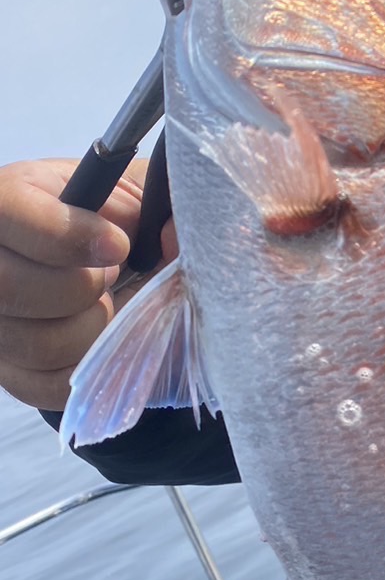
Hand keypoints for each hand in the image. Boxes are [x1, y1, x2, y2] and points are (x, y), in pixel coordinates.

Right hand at [0, 158, 171, 411]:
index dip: (63, 234)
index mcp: (7, 202)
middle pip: (9, 287)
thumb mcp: (142, 195)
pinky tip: (106, 336)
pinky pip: (48, 384)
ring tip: (109, 301)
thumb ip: (159, 202)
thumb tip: (173, 233)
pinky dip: (93, 364)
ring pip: (36, 343)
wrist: (120, 268)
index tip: (119, 246)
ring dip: (95, 327)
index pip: (5, 212)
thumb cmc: (122, 221)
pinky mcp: (11, 369)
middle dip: (82, 287)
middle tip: (113, 275)